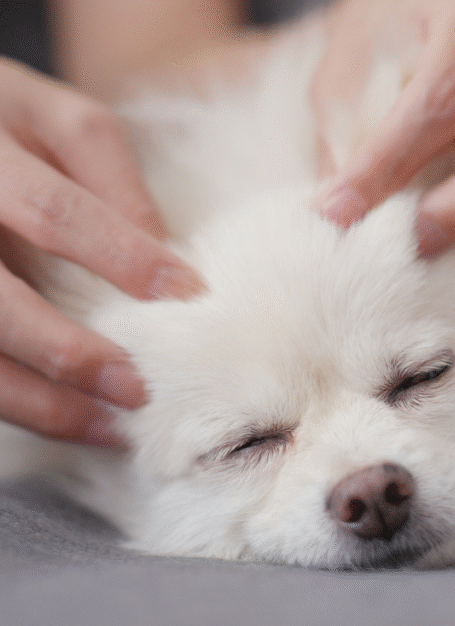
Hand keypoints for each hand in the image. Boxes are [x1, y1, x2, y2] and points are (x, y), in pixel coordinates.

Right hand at [0, 59, 203, 445]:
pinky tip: (63, 418)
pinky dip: (13, 400)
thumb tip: (160, 248)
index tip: (186, 293)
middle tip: (137, 389)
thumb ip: (108, 171)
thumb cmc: (4, 117)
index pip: (54, 212)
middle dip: (68, 353)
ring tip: (106, 428)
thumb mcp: (55, 117)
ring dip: (37, 401)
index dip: (121, 256)